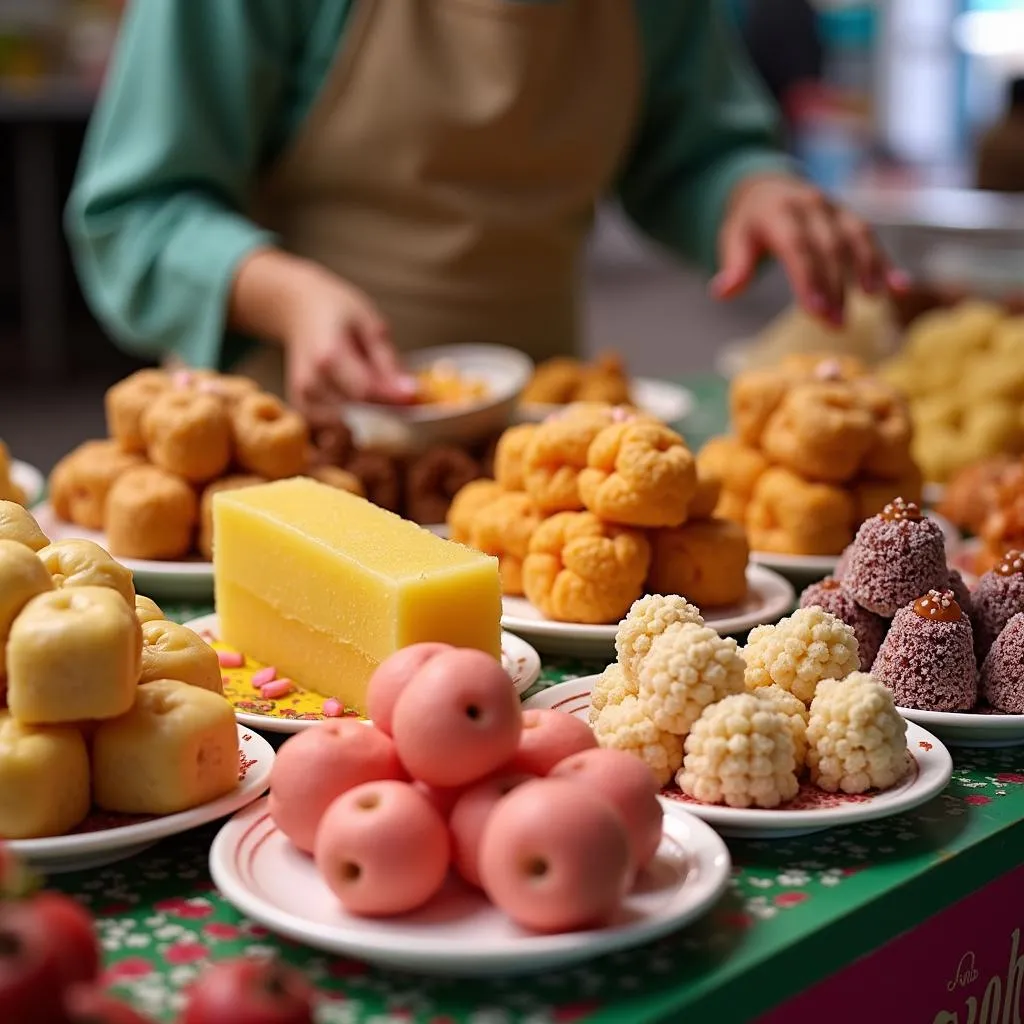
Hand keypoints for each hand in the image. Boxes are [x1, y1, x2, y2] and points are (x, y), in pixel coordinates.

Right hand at [228, 249, 415, 422]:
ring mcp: (302, 399)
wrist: (300, 310)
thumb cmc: (339, 312)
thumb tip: (411, 393)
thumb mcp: (371, 326)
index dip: (394, 401)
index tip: (416, 398)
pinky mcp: (301, 410)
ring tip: (378, 399)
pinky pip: (332, 431)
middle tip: (403, 402)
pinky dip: (351, 424)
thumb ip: (389, 362)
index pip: (366, 392)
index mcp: (328, 356)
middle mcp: (310, 382)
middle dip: (385, 414)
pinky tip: (361, 407)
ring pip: (346, 427)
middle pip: (357, 414)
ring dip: (369, 421)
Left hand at [710, 174, 906, 324]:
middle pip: (828, 248)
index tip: (816, 311)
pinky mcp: (849, 218)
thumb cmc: (749, 224)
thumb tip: (721, 293)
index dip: (808, 279)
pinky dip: (885, 263)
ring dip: (867, 271)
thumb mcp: (733, 239)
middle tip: (836, 325)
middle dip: (835, 287)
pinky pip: (870, 239)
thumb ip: (734, 266)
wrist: (767, 186)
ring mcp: (834, 209)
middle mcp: (811, 205)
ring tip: (873, 303)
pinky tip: (898, 288)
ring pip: (855, 239)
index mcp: (779, 212)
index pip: (797, 247)